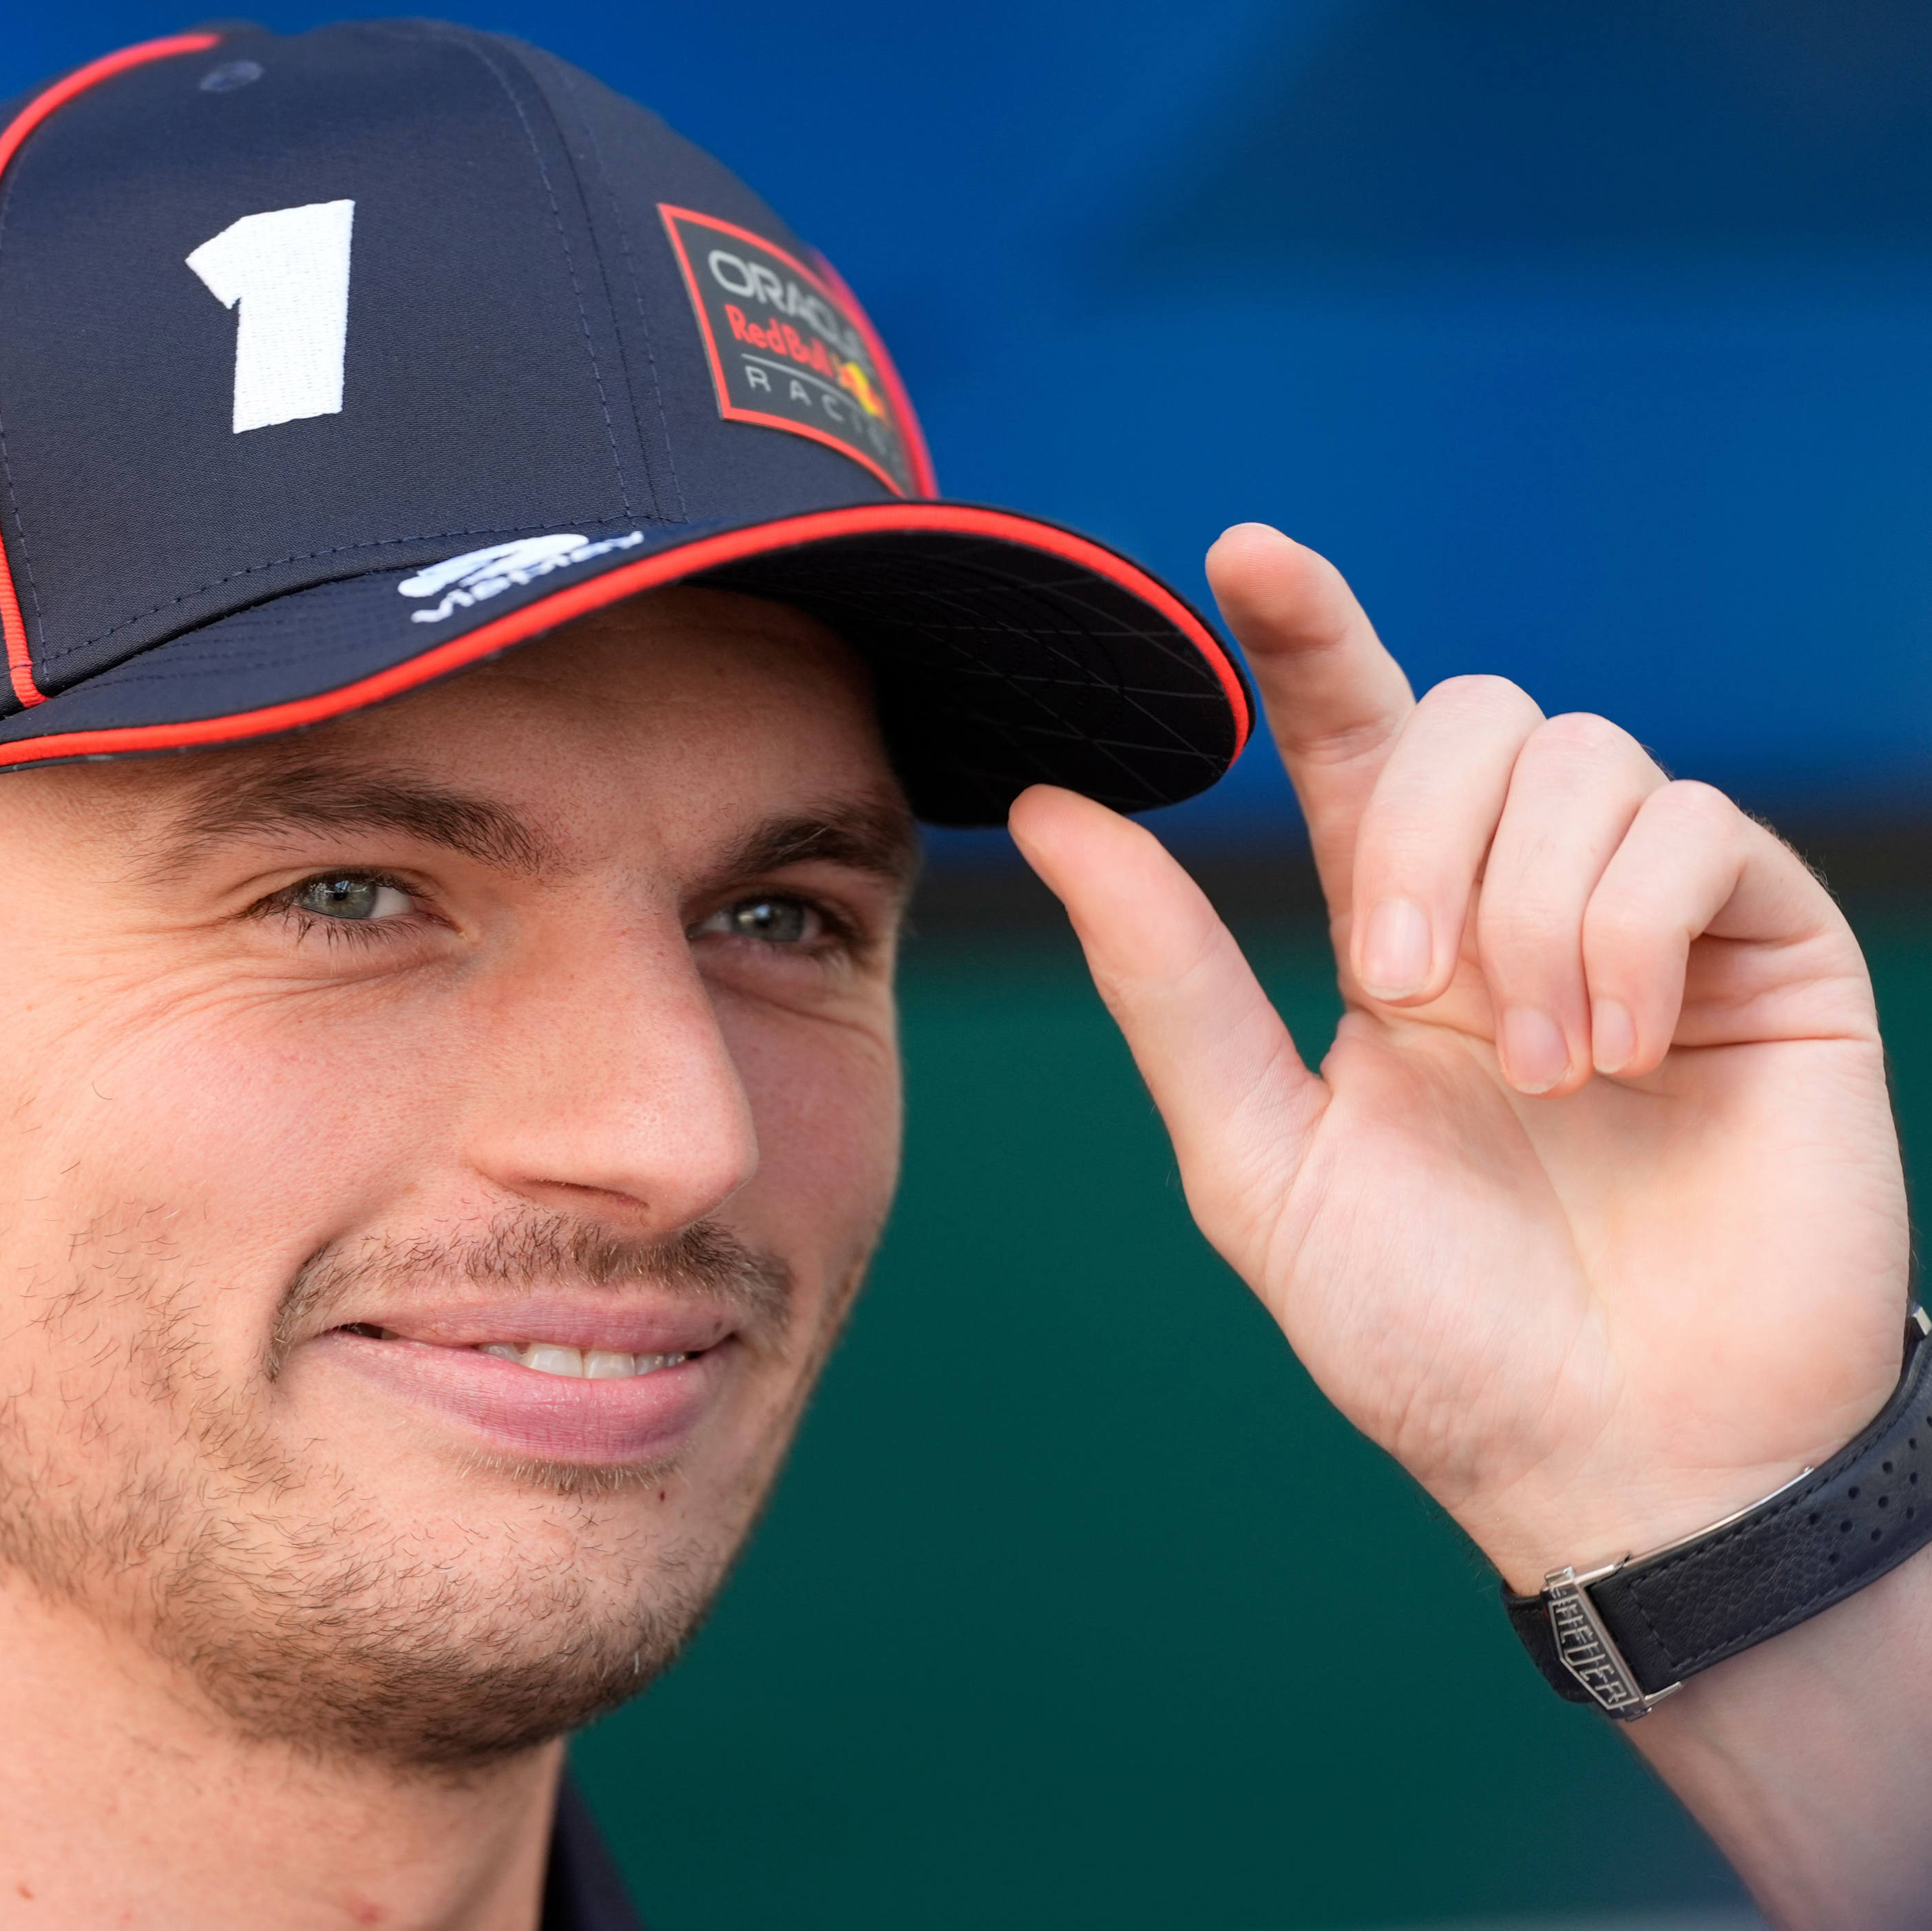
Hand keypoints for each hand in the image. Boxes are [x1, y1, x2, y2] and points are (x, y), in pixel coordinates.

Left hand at [1009, 524, 1909, 1590]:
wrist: (1620, 1460)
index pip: (1354, 740)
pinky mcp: (1771, 948)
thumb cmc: (1433, 1333)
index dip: (1308, 634)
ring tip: (1538, 1072)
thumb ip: (1167, 981)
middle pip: (1474, 714)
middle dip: (1421, 832)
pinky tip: (1619, 1055)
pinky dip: (1635, 930)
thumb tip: (1053, 809)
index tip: (1243, 552)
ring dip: (1533, 908)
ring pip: (1585, 759)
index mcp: (1396, 936)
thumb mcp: (1261, 1160)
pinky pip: (1697, 830)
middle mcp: (1522, 903)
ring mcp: (1655, 919)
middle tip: (1404, 984)